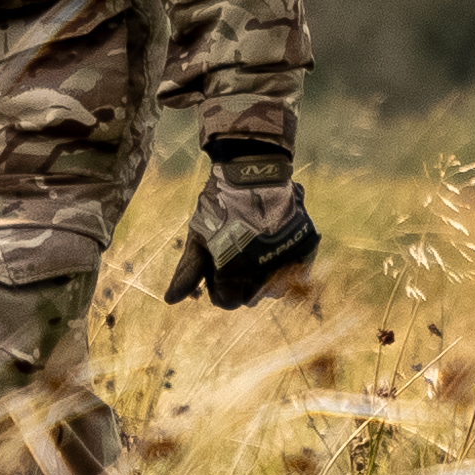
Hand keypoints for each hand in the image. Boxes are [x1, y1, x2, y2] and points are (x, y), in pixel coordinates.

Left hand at [168, 147, 318, 307]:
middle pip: (250, 297)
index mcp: (229, 273)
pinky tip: (275, 242)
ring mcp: (283, 262)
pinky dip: (287, 262)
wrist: (252, 172)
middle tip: (239, 253)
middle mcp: (258, 273)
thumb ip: (188, 271)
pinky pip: (297, 272)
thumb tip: (171, 300)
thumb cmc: (219, 205)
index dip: (221, 286)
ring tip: (257, 247)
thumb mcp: (198, 237)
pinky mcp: (303, 249)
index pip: (227, 302)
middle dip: (243, 282)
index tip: (221, 267)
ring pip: (274, 288)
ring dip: (266, 274)